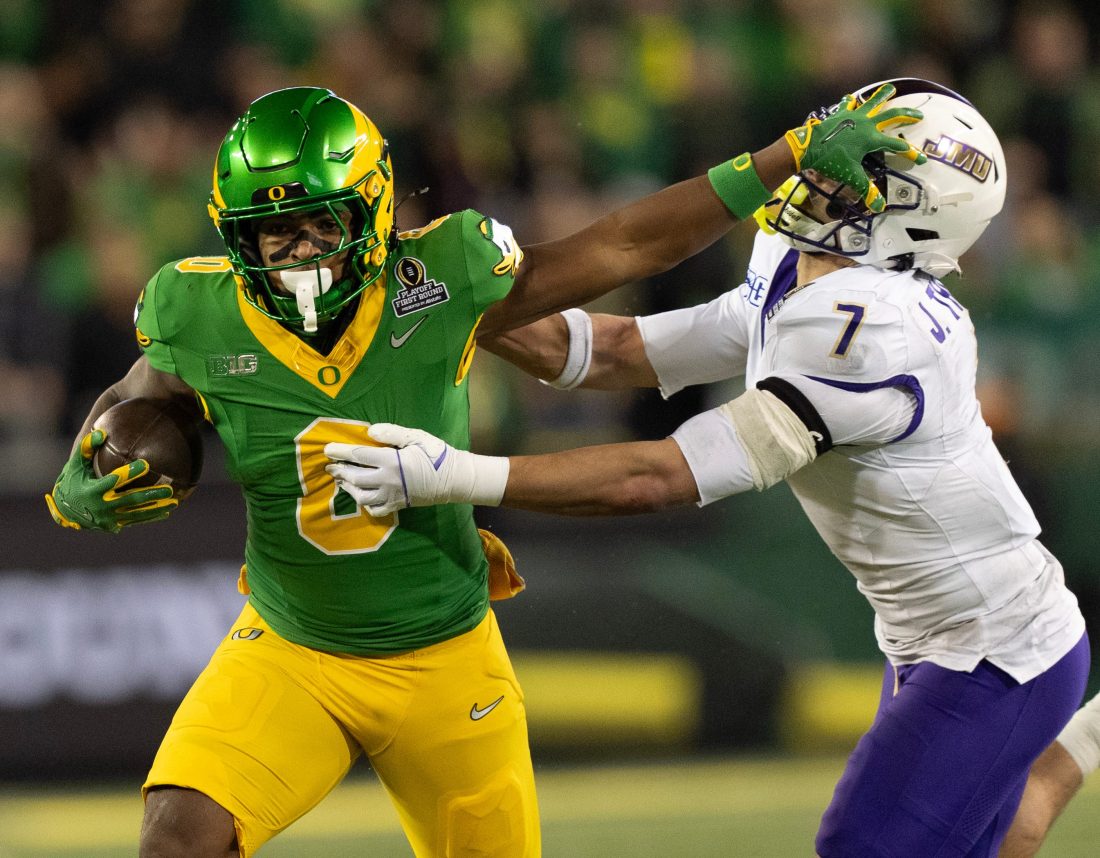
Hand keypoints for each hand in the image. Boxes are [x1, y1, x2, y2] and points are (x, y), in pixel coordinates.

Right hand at [45, 429, 176, 532]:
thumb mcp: (76, 464)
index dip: (130, 473)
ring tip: (175, 501)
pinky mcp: (113, 525)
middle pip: (130, 500)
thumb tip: (102, 432)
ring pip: (136, 514)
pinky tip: (166, 512)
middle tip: (169, 489)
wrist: (65, 511)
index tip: (146, 464)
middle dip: (151, 495)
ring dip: (156, 508)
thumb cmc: (74, 481)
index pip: (114, 481)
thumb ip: (87, 447)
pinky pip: (135, 521)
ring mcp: (108, 518)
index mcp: (92, 490)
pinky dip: (150, 517)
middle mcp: (101, 507)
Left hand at [324, 424, 508, 515]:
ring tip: (343, 481)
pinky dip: (365, 505)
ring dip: (349, 488)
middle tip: (330, 466)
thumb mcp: (417, 437)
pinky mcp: (398, 505)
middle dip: (339, 471)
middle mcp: (388, 480)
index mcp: (391, 460)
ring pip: (361, 496)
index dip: (340, 452)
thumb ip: (393, 433)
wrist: (455, 479)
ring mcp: (392, 495)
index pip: (358, 455)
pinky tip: (362, 497)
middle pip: (355, 477)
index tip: (327, 449)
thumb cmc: (436, 454)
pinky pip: (375, 510)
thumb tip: (370, 431)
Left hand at [785, 83, 926, 212]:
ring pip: (873, 102)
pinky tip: (852, 97)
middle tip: (919, 115)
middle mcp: (866, 124)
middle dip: (907, 114)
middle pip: (892, 115)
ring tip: (891, 88)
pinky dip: (851, 101)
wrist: (808, 148)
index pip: (897, 145)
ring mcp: (853, 116)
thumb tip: (880, 207)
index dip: (911, 152)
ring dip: (883, 95)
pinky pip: (848, 104)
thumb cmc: (831, 162)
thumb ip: (866, 190)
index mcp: (872, 138)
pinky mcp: (840, 114)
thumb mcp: (851, 176)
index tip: (922, 159)